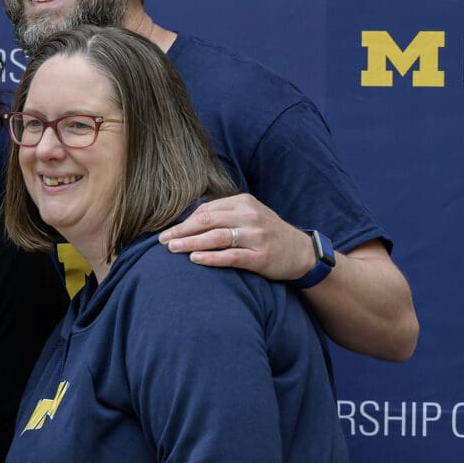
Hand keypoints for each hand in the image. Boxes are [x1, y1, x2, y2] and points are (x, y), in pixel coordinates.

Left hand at [158, 193, 311, 281]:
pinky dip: (211, 257)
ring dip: (191, 243)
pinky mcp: (262, 257)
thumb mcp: (248, 216)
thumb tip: (186, 222)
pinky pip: (232, 256)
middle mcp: (250, 217)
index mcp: (244, 203)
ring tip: (172, 249)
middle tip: (162, 241)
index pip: (207, 210)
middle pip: (208, 221)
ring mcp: (257, 236)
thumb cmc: (266, 234)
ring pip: (217, 237)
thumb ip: (223, 215)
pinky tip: (195, 259)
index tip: (167, 232)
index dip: (184, 222)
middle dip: (182, 231)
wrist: (301, 252)